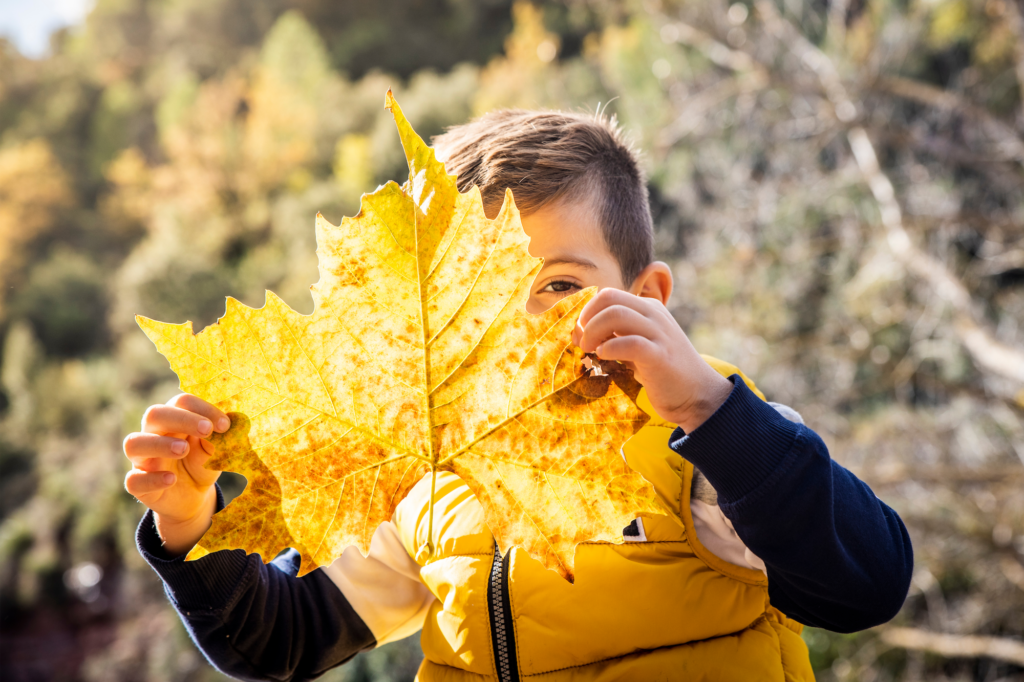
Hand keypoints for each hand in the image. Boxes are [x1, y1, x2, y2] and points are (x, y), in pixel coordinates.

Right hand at [123, 394, 230, 554]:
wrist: (194, 498)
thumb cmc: (201, 465)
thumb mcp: (214, 451)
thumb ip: (218, 438)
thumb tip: (227, 426)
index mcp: (173, 421)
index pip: (181, 402)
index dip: (203, 409)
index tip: (225, 425)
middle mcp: (153, 435)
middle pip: (154, 414)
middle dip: (181, 419)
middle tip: (206, 429)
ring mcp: (142, 460)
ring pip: (134, 443)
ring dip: (159, 444)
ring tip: (183, 450)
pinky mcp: (138, 485)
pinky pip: (133, 480)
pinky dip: (152, 478)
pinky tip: (171, 479)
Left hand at [574, 289, 733, 432]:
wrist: (698, 396)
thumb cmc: (662, 373)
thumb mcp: (639, 346)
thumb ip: (617, 335)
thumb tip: (581, 333)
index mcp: (648, 309)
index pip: (608, 295)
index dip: (587, 312)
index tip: (580, 334)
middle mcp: (654, 315)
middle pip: (609, 298)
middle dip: (586, 318)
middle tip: (581, 342)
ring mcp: (659, 333)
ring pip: (616, 314)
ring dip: (593, 331)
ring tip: (590, 350)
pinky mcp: (660, 355)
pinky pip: (630, 342)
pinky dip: (610, 348)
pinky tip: (604, 358)